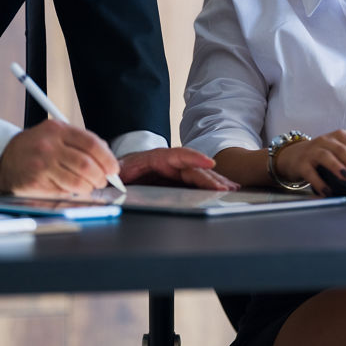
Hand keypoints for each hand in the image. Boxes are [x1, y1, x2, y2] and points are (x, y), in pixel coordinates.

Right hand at [0, 120, 117, 195]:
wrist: (2, 157)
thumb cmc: (34, 146)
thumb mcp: (55, 133)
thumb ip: (80, 141)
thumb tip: (106, 158)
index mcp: (58, 129)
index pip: (92, 144)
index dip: (107, 159)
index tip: (113, 168)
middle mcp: (50, 146)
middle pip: (86, 164)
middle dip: (101, 176)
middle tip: (103, 181)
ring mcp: (42, 165)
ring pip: (77, 181)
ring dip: (89, 187)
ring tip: (90, 186)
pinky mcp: (36, 182)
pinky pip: (63, 191)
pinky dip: (74, 193)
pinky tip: (74, 190)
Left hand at [119, 147, 239, 190]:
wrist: (114, 171)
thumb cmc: (115, 171)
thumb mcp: (114, 174)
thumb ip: (116, 180)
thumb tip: (115, 184)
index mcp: (154, 158)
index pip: (177, 155)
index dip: (194, 158)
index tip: (208, 163)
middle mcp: (168, 164)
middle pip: (192, 169)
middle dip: (210, 177)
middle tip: (225, 188)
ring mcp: (174, 172)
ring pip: (197, 175)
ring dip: (214, 182)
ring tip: (231, 188)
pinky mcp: (176, 181)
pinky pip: (194, 183)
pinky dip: (208, 186)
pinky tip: (222, 190)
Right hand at [275, 130, 345, 196]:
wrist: (293, 156)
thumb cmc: (323, 157)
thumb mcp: (339, 155)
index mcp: (341, 137)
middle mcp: (327, 141)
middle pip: (344, 151)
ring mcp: (313, 151)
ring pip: (327, 156)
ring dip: (338, 168)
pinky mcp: (301, 163)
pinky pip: (310, 172)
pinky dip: (319, 182)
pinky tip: (327, 191)